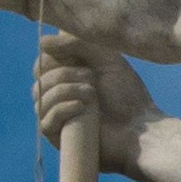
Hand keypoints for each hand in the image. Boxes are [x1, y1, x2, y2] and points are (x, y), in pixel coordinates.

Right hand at [35, 38, 162, 147]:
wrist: (141, 128)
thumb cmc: (127, 95)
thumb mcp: (106, 59)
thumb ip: (77, 43)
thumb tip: (41, 42)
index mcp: (67, 78)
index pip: (42, 64)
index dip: (52, 57)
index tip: (76, 58)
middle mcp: (59, 97)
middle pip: (39, 79)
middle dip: (62, 74)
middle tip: (90, 76)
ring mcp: (58, 118)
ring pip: (40, 98)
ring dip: (65, 90)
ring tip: (92, 92)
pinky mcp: (59, 138)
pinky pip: (45, 121)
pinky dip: (62, 109)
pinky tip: (81, 107)